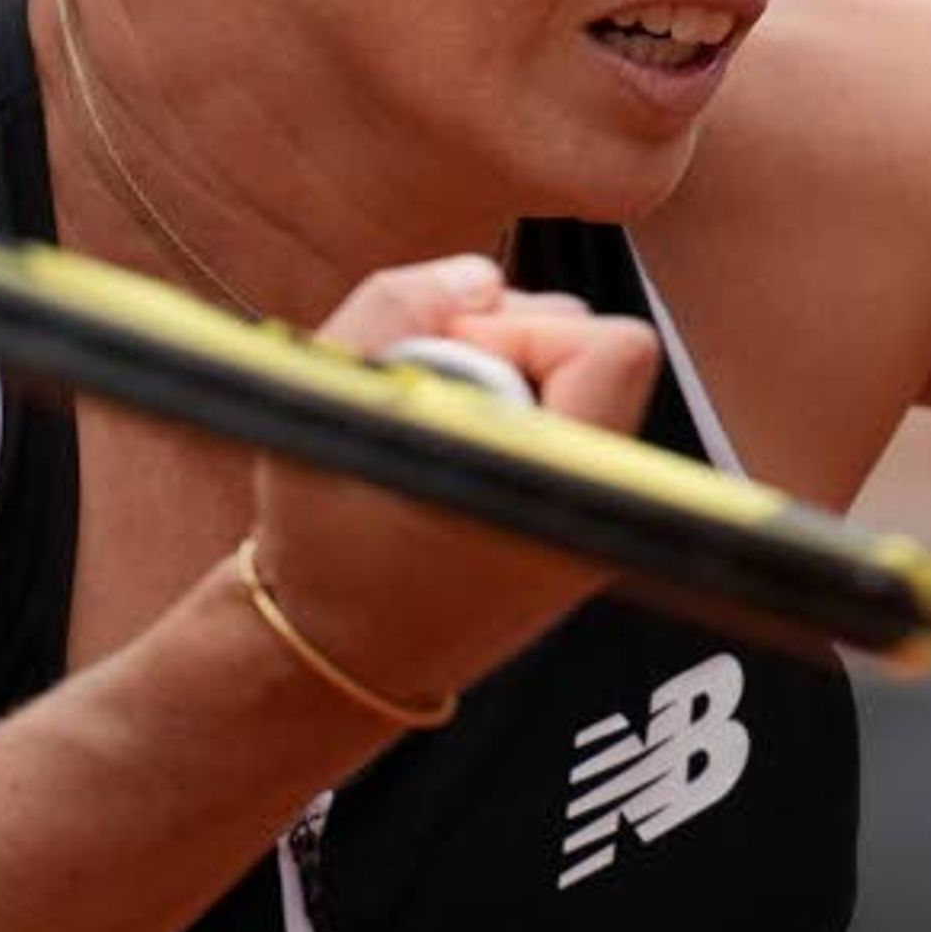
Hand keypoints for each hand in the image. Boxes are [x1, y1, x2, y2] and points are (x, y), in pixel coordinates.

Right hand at [246, 254, 663, 707]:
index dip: (525, 332)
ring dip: (512, 374)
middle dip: (513, 344)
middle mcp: (593, 511)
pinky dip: (517, 411)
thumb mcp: (320, 404)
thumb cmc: (319, 538)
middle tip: (431, 390)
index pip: (611, 351)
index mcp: (543, 489)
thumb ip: (395, 309)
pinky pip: (573, 419)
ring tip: (437, 421)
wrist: (338, 655)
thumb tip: (482, 277)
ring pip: (587, 379)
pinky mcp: (587, 527)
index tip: (449, 367)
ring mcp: (598, 522)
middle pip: (602, 349)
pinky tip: (456, 445)